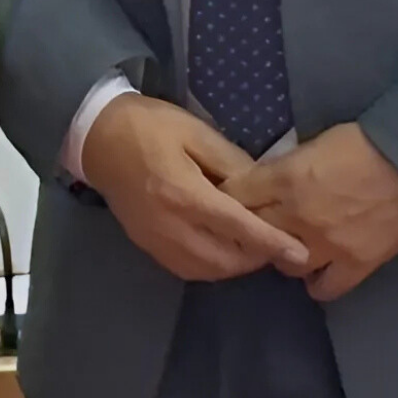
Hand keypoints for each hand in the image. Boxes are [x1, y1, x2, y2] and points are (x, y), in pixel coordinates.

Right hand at [78, 95, 309, 283]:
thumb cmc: (149, 126)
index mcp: (184, 193)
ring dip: (235, 264)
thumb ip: (234, 164)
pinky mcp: (147, 244)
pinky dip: (213, 266)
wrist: (96, 137)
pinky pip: (188, 269)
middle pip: (225, 259)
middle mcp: (170, 225)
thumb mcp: (197, 132)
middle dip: (257, 257)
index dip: (273, 243)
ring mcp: (156, 239)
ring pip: (208, 270)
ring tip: (252, 246)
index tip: (301, 254)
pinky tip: (222, 248)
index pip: (238, 227)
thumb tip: (263, 191)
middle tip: (276, 241)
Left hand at [227, 121, 397, 302]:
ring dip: (282, 255)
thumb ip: (283, 167)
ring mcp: (326, 245)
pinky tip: (317, 271)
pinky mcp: (356, 265)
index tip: (228, 201)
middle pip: (252, 233)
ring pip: (283, 264)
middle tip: (257, 225)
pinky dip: (317, 282)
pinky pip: (324, 288)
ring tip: (290, 246)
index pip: (232, 197)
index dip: (227, 199)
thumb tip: (262, 181)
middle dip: (249, 228)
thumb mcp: (313, 144)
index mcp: (283, 180)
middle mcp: (296, 217)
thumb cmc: (367, 143)